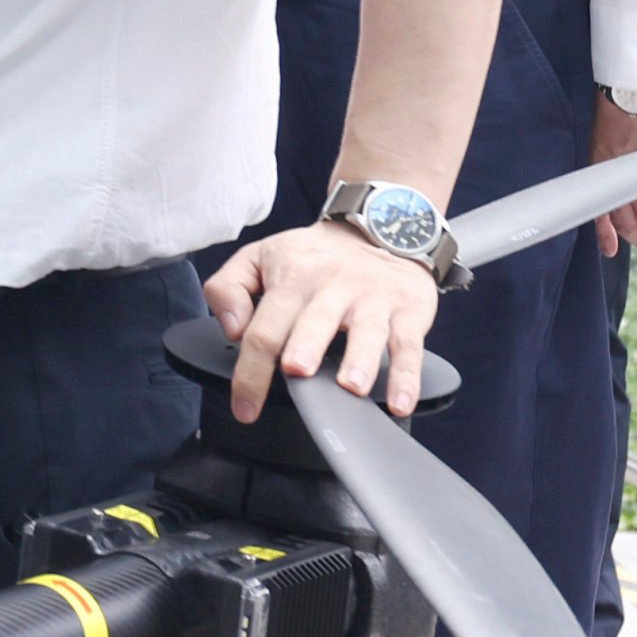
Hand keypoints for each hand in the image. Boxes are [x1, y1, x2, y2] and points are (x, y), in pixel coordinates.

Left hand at [205, 221, 436, 419]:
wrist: (379, 229)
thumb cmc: (312, 255)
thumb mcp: (257, 256)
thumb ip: (227, 288)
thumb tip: (232, 330)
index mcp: (291, 278)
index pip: (264, 328)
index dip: (251, 371)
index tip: (245, 407)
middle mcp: (333, 288)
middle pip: (314, 323)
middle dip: (304, 348)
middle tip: (297, 372)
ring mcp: (373, 300)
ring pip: (367, 332)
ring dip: (360, 361)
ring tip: (351, 387)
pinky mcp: (408, 311)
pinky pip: (410, 346)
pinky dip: (408, 376)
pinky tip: (400, 403)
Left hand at [591, 92, 636, 256]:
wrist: (635, 86)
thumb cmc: (620, 108)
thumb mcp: (606, 139)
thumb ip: (613, 163)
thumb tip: (624, 181)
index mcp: (599, 170)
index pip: (600, 211)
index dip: (606, 234)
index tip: (611, 250)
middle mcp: (617, 176)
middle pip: (630, 220)